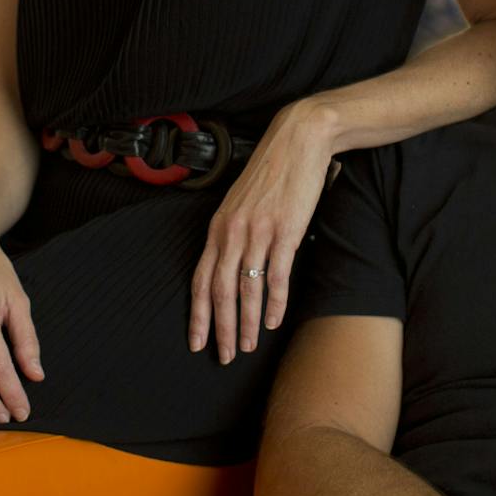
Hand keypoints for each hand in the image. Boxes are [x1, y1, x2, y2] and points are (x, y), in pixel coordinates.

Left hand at [188, 99, 335, 363]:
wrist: (298, 139)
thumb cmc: (271, 172)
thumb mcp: (239, 201)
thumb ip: (231, 232)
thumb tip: (228, 265)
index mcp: (217, 226)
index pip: (200, 279)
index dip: (197, 314)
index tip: (197, 342)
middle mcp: (232, 231)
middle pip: (219, 291)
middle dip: (221, 328)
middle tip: (224, 356)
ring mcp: (258, 231)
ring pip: (246, 288)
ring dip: (247, 322)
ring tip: (249, 346)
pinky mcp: (285, 230)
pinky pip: (276, 275)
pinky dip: (275, 302)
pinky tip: (275, 321)